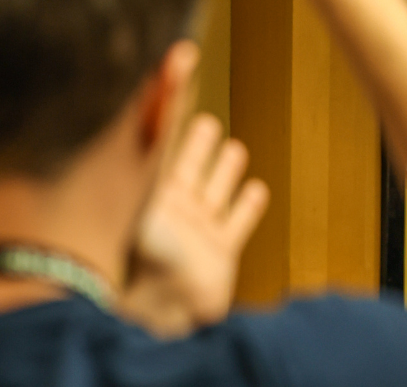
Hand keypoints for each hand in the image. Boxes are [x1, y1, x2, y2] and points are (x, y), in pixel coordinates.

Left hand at [118, 115, 268, 336]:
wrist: (165, 310)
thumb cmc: (149, 254)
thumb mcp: (151, 194)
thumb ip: (160, 147)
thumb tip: (158, 96)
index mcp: (151, 195)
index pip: (163, 148)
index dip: (170, 120)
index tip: (176, 96)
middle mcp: (175, 211)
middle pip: (190, 169)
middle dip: (196, 146)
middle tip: (206, 123)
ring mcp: (199, 231)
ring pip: (216, 192)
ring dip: (225, 172)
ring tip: (234, 150)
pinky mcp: (222, 252)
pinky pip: (238, 222)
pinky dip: (248, 206)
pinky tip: (258, 190)